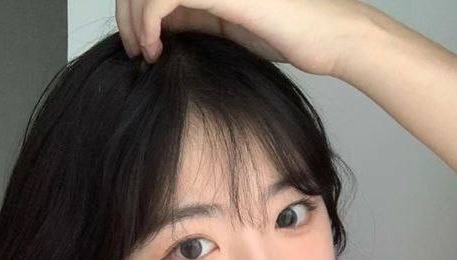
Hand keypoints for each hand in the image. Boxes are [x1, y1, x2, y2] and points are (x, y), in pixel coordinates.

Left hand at [115, 0, 370, 76]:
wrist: (330, 36)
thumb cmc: (291, 35)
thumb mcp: (230, 29)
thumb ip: (197, 19)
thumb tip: (161, 28)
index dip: (134, 8)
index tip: (138, 45)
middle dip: (126, 12)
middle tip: (132, 50)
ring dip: (132, 19)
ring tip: (142, 53)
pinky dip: (147, 24)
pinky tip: (155, 50)